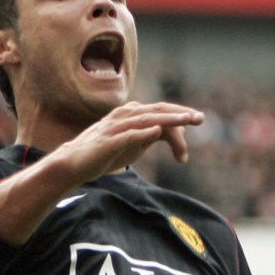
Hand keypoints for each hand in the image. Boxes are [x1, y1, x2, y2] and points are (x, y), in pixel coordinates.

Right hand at [59, 100, 204, 182]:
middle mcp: (124, 116)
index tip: (199, 120)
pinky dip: (143, 132)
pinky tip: (157, 131)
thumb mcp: (130, 145)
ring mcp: (115, 128)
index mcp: (130, 115)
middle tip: (200, 118)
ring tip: (185, 120)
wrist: (74, 164)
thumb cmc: (103, 154)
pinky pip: (127, 135)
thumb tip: (165, 132)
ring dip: (167, 119)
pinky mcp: (107, 142)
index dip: (180, 114)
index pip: (160, 111)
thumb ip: (147, 136)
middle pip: (156, 111)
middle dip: (180, 113)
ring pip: (145, 120)